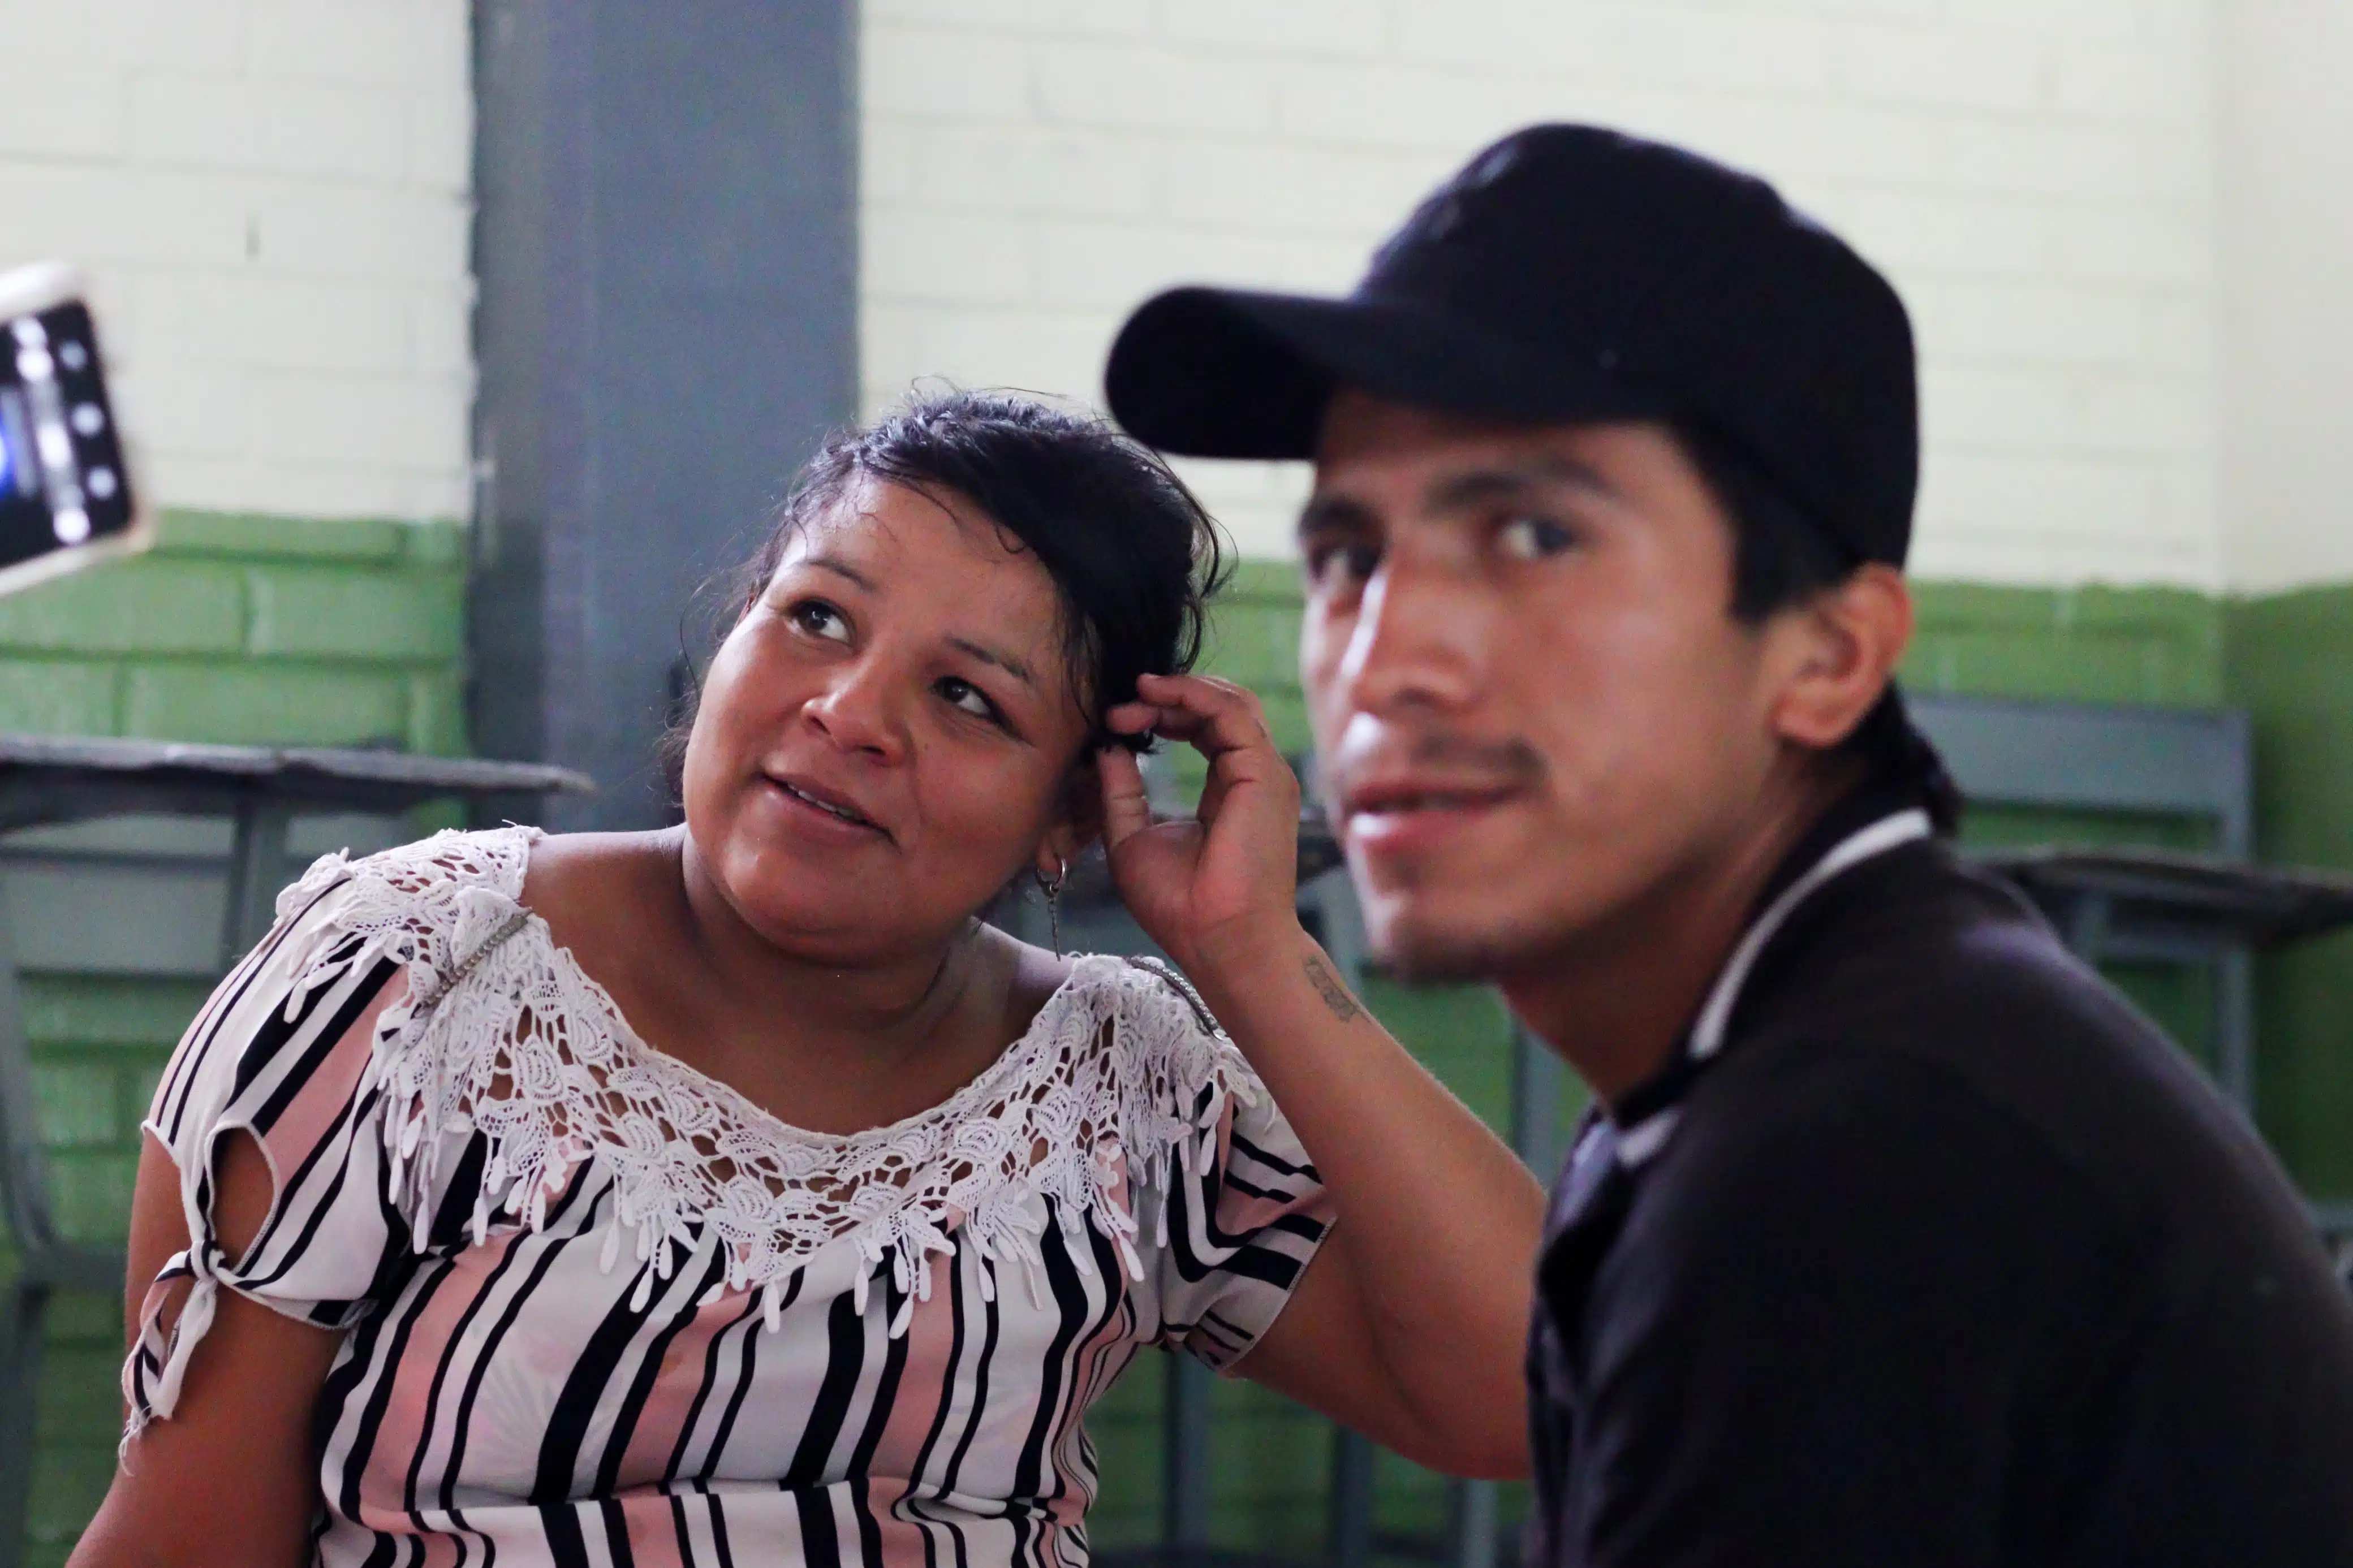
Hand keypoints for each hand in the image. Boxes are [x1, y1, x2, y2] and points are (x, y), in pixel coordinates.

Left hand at [1098, 673, 1303, 977]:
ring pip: (1229, 702)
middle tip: (1119, 706)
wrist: (1219, 941)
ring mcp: (1263, 773)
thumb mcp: (1132, 839)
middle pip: (1218, 709)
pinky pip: (1231, 713)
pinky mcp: (1264, 773)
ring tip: (1135, 694)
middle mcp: (1252, 777)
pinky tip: (1156, 696)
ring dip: (1178, 691)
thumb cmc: (1180, 906)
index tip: (1115, 721)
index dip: (1161, 715)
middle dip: (1167, 698)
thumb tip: (1107, 748)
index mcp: (1228, 792)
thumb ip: (1122, 793)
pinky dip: (1192, 696)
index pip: (1204, 729)